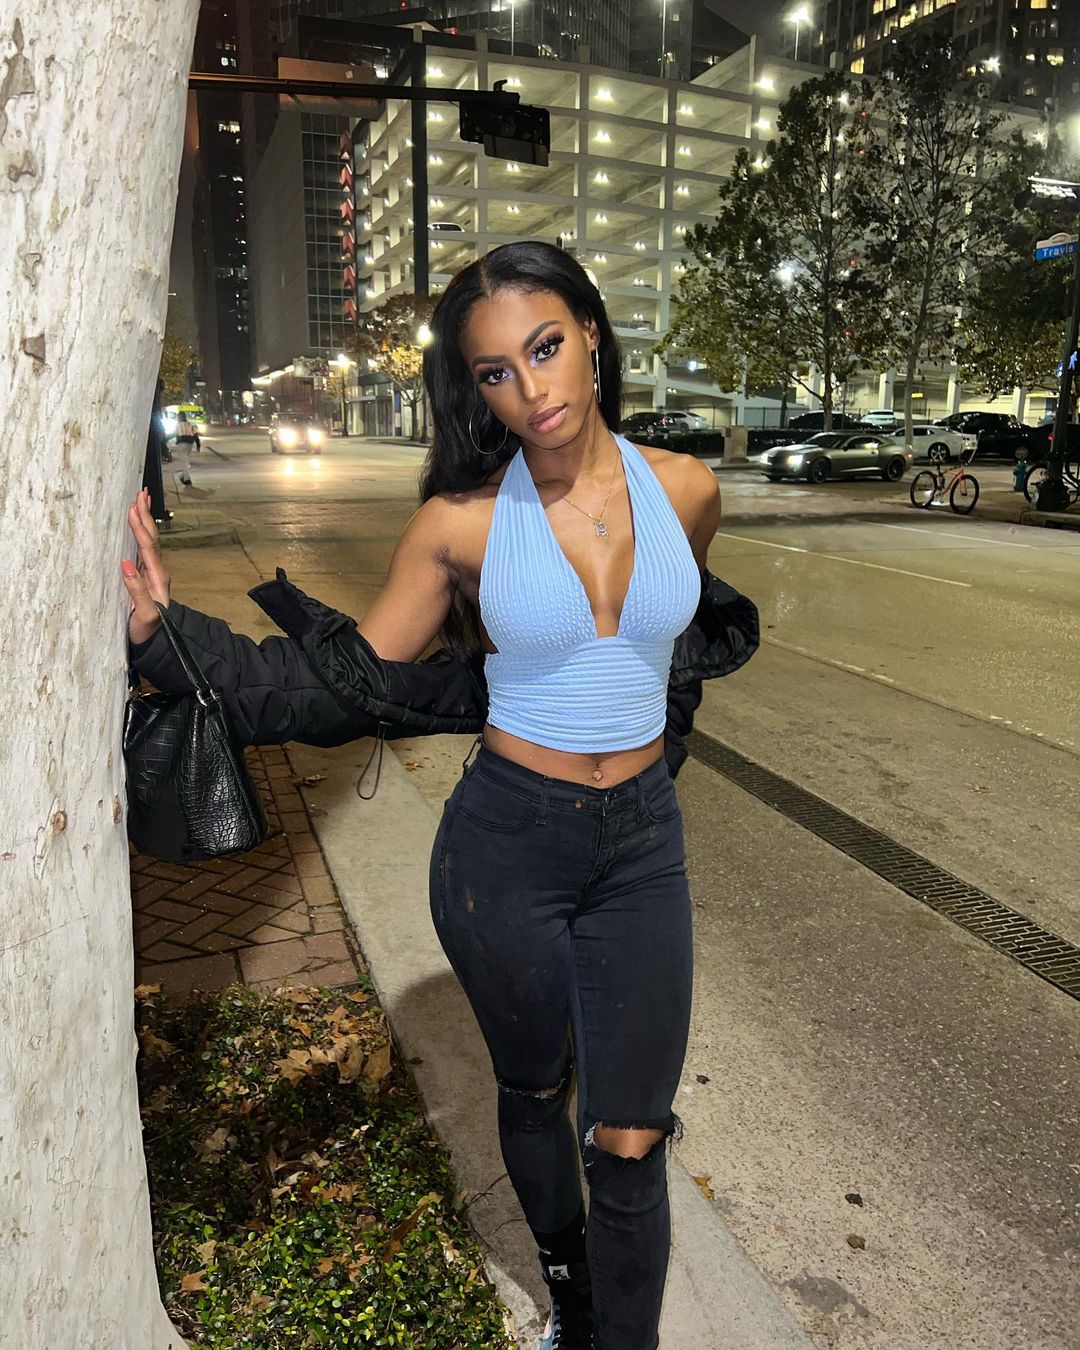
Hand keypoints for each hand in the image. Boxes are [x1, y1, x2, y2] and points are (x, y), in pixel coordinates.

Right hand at [121, 489, 171, 643]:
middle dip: (145, 515)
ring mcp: (151, 574)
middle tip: (141, 494)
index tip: (134, 508)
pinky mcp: (144, 578)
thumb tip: (126, 564)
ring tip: (140, 502)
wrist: (156, 643)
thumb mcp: (145, 614)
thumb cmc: (149, 631)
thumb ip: (137, 591)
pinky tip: (135, 527)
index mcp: (157, 578)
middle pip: (151, 538)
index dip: (140, 527)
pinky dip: (138, 534)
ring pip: (148, 541)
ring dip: (144, 521)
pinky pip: (142, 549)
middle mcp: (156, 572)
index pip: (148, 547)